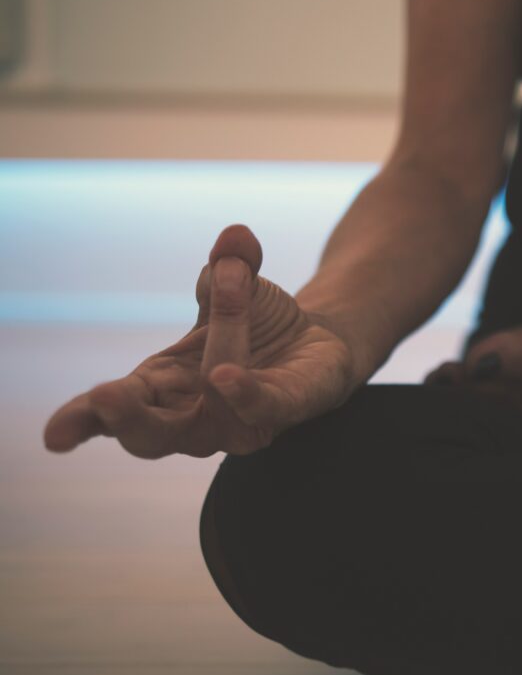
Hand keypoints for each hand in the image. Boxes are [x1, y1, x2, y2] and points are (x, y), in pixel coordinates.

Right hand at [43, 224, 357, 458]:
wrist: (314, 340)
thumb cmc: (254, 322)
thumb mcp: (236, 282)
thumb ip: (232, 263)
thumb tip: (236, 236)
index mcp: (161, 386)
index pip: (111, 412)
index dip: (82, 421)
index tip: (54, 436)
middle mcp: (193, 417)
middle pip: (151, 437)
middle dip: (128, 419)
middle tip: (105, 395)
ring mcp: (238, 423)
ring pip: (213, 413)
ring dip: (218, 348)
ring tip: (229, 290)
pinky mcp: (285, 412)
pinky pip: (262, 411)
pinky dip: (245, 395)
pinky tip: (229, 375)